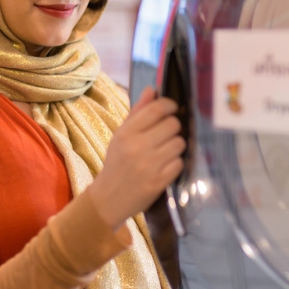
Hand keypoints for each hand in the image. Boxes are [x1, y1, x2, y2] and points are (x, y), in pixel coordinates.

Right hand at [88, 86, 184, 229]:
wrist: (109, 198)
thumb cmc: (117, 162)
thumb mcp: (121, 135)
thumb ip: (138, 112)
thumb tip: (153, 89)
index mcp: (127, 133)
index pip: (156, 109)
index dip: (170, 105)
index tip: (172, 109)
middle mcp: (137, 147)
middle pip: (173, 124)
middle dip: (174, 127)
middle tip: (167, 134)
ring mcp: (149, 165)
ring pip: (179, 143)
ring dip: (177, 146)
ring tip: (167, 151)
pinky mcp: (159, 182)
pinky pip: (179, 163)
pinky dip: (176, 163)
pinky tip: (167, 165)